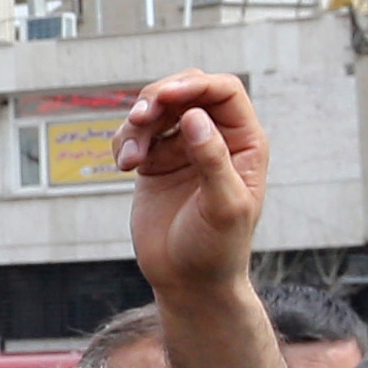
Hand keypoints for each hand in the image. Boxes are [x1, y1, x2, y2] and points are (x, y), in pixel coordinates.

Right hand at [115, 71, 273, 298]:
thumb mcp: (223, 205)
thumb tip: (195, 118)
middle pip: (186, 91)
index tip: (165, 96)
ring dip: (136, 126)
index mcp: (244, 142)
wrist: (189, 282)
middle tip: (139, 118)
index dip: (195, 85)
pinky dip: (123, 142)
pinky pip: (135, 135)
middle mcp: (215, 139)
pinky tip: (125, 167)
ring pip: (155, 110)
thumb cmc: (217, 248)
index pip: (223, 91)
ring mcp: (184, 149)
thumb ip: (213, 159)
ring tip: (129, 159)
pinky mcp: (155, 163)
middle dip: (158, 98)